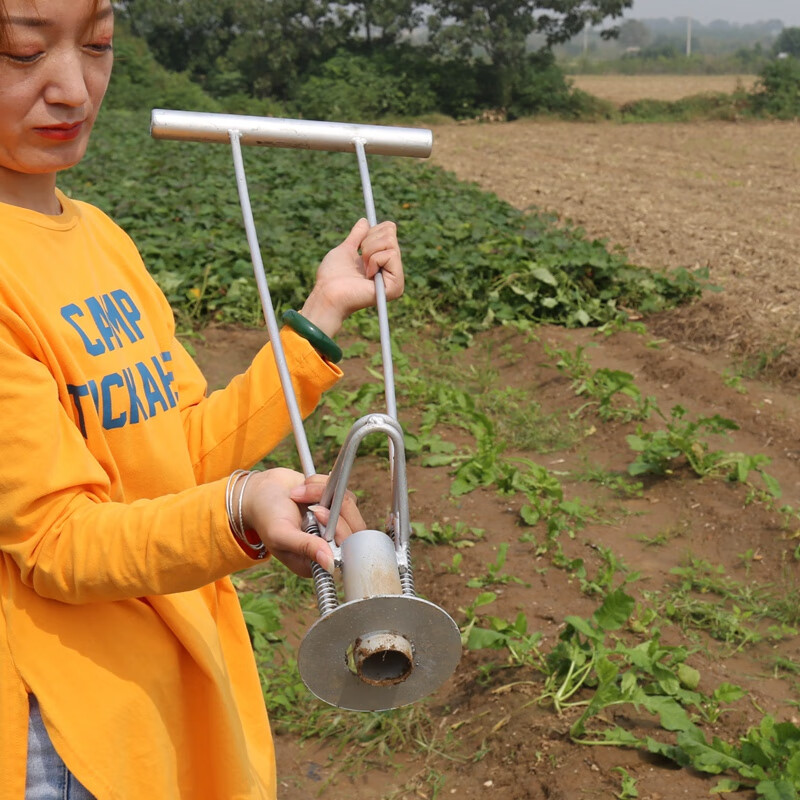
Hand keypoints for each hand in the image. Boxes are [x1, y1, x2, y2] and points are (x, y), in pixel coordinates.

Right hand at [240, 469, 364, 576]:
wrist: (261, 491)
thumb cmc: (265, 516)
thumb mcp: (280, 535)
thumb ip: (305, 547)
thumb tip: (330, 566)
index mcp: (316, 561)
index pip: (346, 551)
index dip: (339, 529)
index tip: (317, 512)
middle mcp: (329, 545)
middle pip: (355, 527)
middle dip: (333, 507)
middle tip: (309, 502)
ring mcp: (334, 524)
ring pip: (349, 505)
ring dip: (322, 493)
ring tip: (298, 493)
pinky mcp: (335, 505)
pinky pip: (343, 491)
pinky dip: (323, 484)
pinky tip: (305, 486)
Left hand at [300, 218, 403, 337]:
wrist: (328, 294)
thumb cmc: (332, 276)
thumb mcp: (346, 250)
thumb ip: (357, 236)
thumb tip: (365, 221)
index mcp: (382, 262)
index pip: (389, 230)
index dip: (372, 232)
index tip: (360, 246)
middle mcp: (392, 270)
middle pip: (391, 233)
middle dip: (369, 243)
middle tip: (360, 261)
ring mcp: (396, 279)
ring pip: (390, 242)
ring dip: (369, 252)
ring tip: (362, 270)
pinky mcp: (396, 286)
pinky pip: (391, 254)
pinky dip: (374, 260)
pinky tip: (367, 276)